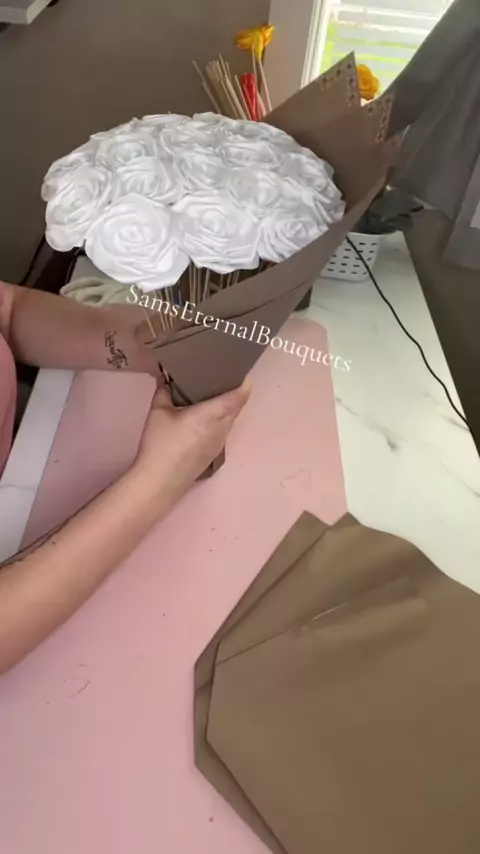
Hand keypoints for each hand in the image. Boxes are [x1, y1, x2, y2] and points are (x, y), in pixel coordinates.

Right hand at [134, 380, 250, 505]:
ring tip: (209, 396)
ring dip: (225, 409)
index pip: (239, 396)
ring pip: (230, 420)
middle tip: (219, 379)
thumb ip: (163, 391)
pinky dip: (218, 421)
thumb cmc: (160, 444)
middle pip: (236, 407)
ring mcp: (220, 443)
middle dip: (232, 392)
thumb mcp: (158, 412)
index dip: (243, 382)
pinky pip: (222, 431)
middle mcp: (222, 428)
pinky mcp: (214, 454)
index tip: (237, 372)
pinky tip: (202, 420)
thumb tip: (164, 378)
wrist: (159, 482)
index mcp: (212, 414)